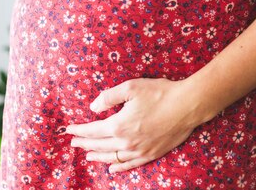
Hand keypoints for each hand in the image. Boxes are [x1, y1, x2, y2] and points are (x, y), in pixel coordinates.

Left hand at [65, 77, 207, 173]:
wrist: (187, 105)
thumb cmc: (159, 93)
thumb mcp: (130, 88)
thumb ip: (108, 98)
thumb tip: (92, 108)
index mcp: (119, 125)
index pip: (92, 130)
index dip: (79, 130)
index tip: (69, 130)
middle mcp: (127, 142)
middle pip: (99, 145)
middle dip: (84, 144)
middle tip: (73, 142)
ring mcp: (139, 150)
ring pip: (112, 157)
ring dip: (97, 156)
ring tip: (87, 155)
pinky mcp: (152, 154)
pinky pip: (130, 164)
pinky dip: (118, 167)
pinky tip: (111, 167)